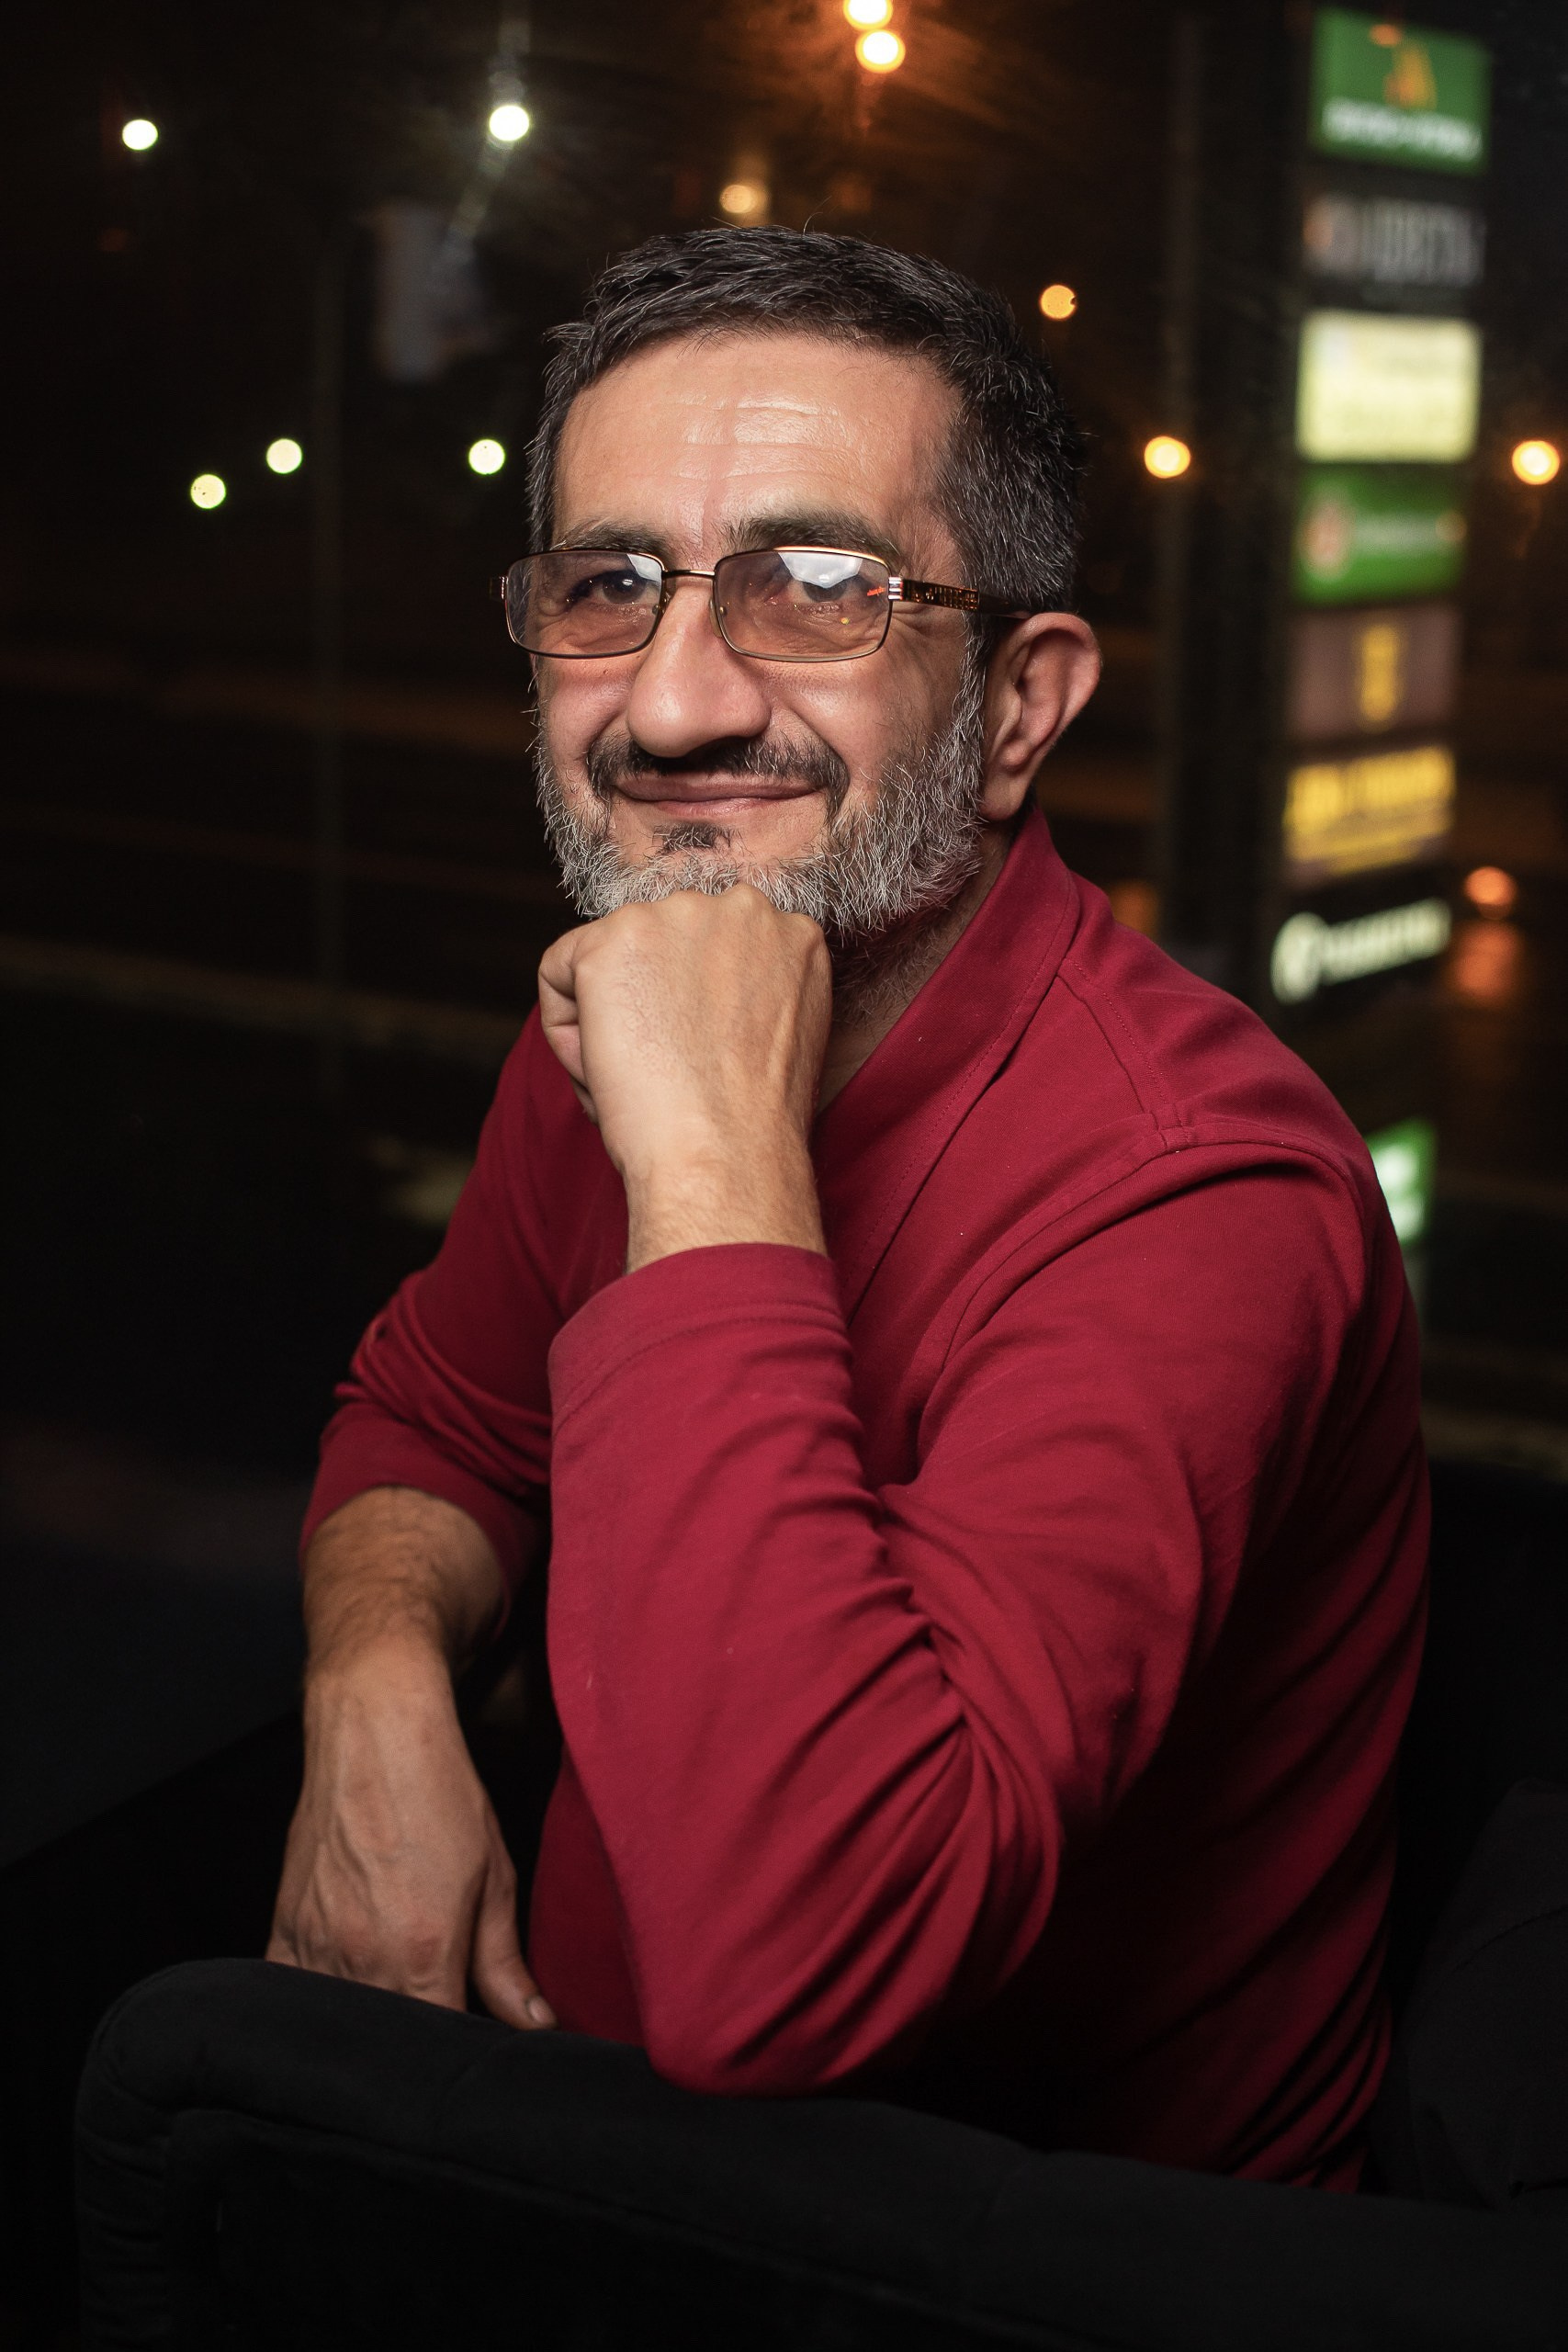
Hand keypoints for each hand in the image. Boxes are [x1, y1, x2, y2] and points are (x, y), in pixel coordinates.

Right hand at [267, 1642, 554, 2030]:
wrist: (374, 1731)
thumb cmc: (439, 1794)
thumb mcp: (492, 1877)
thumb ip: (506, 1965)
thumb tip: (534, 2026)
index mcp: (423, 1954)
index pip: (437, 2051)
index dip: (457, 2067)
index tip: (474, 2067)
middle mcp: (361, 1959)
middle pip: (386, 2046)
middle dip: (414, 2055)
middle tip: (439, 2042)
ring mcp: (315, 1946)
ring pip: (338, 2026)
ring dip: (369, 2029)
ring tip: (395, 2019)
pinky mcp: (282, 1927)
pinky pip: (290, 1997)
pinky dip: (314, 2009)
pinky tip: (342, 2000)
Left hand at [538, 887, 832, 1267]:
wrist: (725, 1157)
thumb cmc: (750, 1125)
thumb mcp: (776, 1035)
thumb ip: (746, 990)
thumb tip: (689, 985)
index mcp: (792, 933)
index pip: (713, 949)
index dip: (695, 1009)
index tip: (700, 1058)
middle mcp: (740, 907)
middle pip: (660, 946)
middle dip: (652, 1004)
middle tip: (669, 1071)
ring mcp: (674, 917)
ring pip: (608, 960)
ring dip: (610, 1018)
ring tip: (642, 1077)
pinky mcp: (612, 941)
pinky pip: (557, 974)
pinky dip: (566, 1030)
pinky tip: (605, 1069)